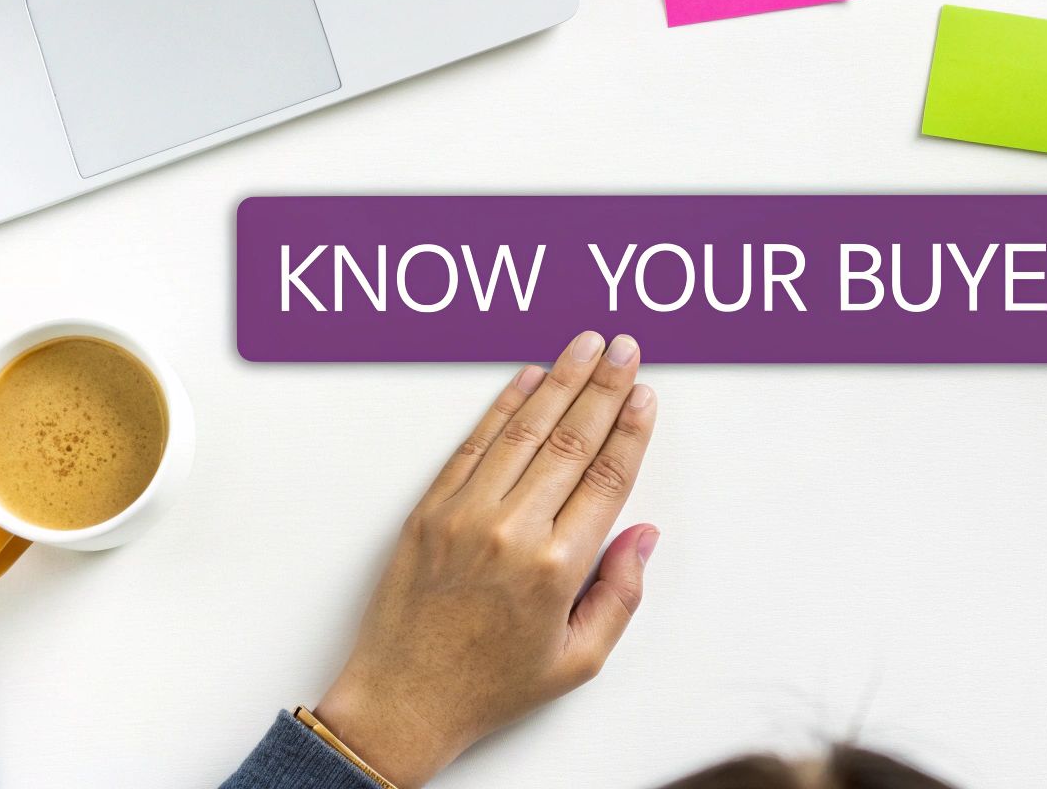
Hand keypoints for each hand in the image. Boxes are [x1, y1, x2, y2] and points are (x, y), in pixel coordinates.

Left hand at [314, 332, 659, 786]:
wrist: (402, 700)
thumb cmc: (489, 685)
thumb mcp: (578, 660)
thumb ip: (620, 594)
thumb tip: (642, 535)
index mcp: (556, 569)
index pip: (607, 478)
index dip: (630, 429)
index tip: (644, 395)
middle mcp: (512, 531)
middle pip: (572, 441)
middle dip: (604, 387)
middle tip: (625, 348)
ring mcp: (465, 514)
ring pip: (524, 431)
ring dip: (559, 381)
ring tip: (584, 346)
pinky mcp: (430, 510)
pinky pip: (474, 444)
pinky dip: (504, 407)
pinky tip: (528, 379)